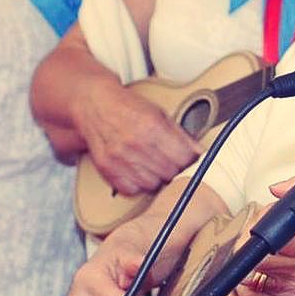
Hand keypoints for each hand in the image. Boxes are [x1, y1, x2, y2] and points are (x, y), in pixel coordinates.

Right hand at [71, 77, 201, 195]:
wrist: (95, 105)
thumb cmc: (128, 108)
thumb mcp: (160, 114)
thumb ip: (180, 135)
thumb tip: (199, 153)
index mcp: (152, 127)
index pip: (184, 158)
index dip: (189, 159)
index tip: (187, 158)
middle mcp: (135, 144)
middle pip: (170, 173)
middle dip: (173, 168)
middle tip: (168, 159)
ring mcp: (119, 158)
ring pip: (152, 185)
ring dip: (156, 178)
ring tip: (151, 164)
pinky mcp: (107, 169)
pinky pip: (131, 190)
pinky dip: (137, 185)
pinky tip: (137, 170)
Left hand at [231, 189, 294, 295]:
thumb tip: (278, 189)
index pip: (276, 232)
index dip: (265, 218)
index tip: (269, 212)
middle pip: (257, 255)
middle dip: (252, 237)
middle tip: (258, 230)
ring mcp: (292, 289)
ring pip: (249, 276)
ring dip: (248, 259)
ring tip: (256, 249)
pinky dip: (247, 285)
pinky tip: (255, 272)